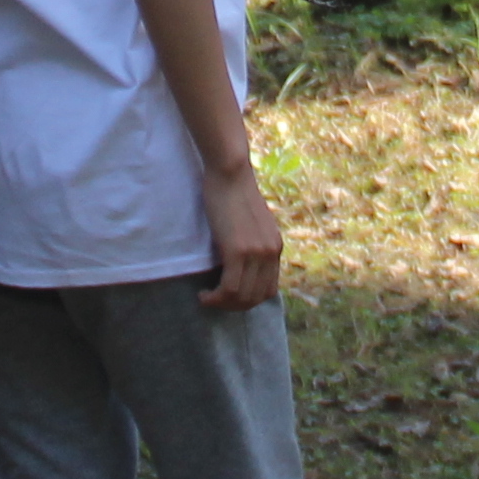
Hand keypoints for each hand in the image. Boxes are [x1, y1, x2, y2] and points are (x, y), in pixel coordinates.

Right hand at [199, 169, 284, 313]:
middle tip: (215, 301)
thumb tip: (239, 262)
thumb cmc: (232, 192)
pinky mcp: (238, 251)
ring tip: (207, 298)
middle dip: (235, 306)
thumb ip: (251, 241)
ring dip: (223, 304)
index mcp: (275, 247)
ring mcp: (256, 253)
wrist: (230, 172)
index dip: (248, 299)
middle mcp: (271, 253)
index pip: (269, 289)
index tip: (228, 296)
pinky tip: (203, 294)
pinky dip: (216, 298)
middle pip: (257, 297)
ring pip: (243, 297)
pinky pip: (230, 288)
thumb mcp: (250, 222)